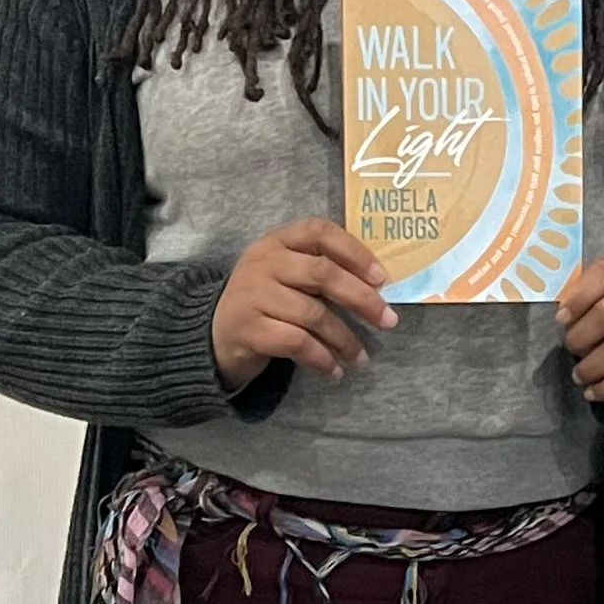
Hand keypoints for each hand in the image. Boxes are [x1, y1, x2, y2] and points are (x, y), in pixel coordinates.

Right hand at [211, 218, 394, 391]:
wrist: (214, 335)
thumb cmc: (266, 302)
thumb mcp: (286, 275)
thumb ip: (320, 270)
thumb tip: (378, 289)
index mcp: (277, 241)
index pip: (320, 232)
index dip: (354, 251)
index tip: (381, 278)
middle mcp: (263, 262)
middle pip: (322, 274)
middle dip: (361, 298)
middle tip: (389, 320)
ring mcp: (252, 295)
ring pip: (313, 314)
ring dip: (345, 339)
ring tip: (360, 357)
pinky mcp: (248, 329)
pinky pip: (297, 342)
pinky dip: (322, 359)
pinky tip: (333, 371)